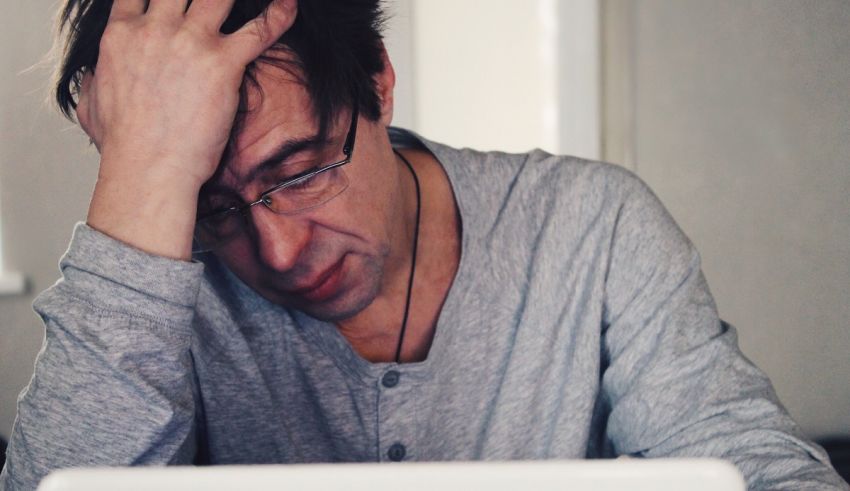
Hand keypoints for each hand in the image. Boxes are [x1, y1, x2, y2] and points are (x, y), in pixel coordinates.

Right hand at [80, 0, 296, 259]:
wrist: (148, 168)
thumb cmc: (123, 146)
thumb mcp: (91, 104)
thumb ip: (93, 80)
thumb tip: (92, 77)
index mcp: (121, 34)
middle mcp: (156, 28)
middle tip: (214, 2)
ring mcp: (191, 42)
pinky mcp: (223, 63)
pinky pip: (260, 28)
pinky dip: (280, 14)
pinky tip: (290, 6)